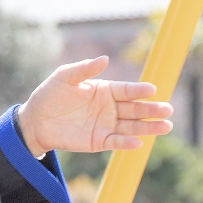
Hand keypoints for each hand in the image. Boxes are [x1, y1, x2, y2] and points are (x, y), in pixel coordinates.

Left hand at [18, 59, 174, 156]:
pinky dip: (126, 142)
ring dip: (148, 127)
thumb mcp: (64, 77)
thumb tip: (105, 59)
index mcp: (105, 90)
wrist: (35, 121)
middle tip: (168, 109)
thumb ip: (85, 69)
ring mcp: (106, 125)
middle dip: (151, 110)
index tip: (152, 89)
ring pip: (132, 126)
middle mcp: (110, 108)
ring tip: (166, 126)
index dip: (139, 90)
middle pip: (135, 109)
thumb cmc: (50, 95)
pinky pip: (116, 142)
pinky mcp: (99, 141)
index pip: (127, 90)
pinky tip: (138, 141)